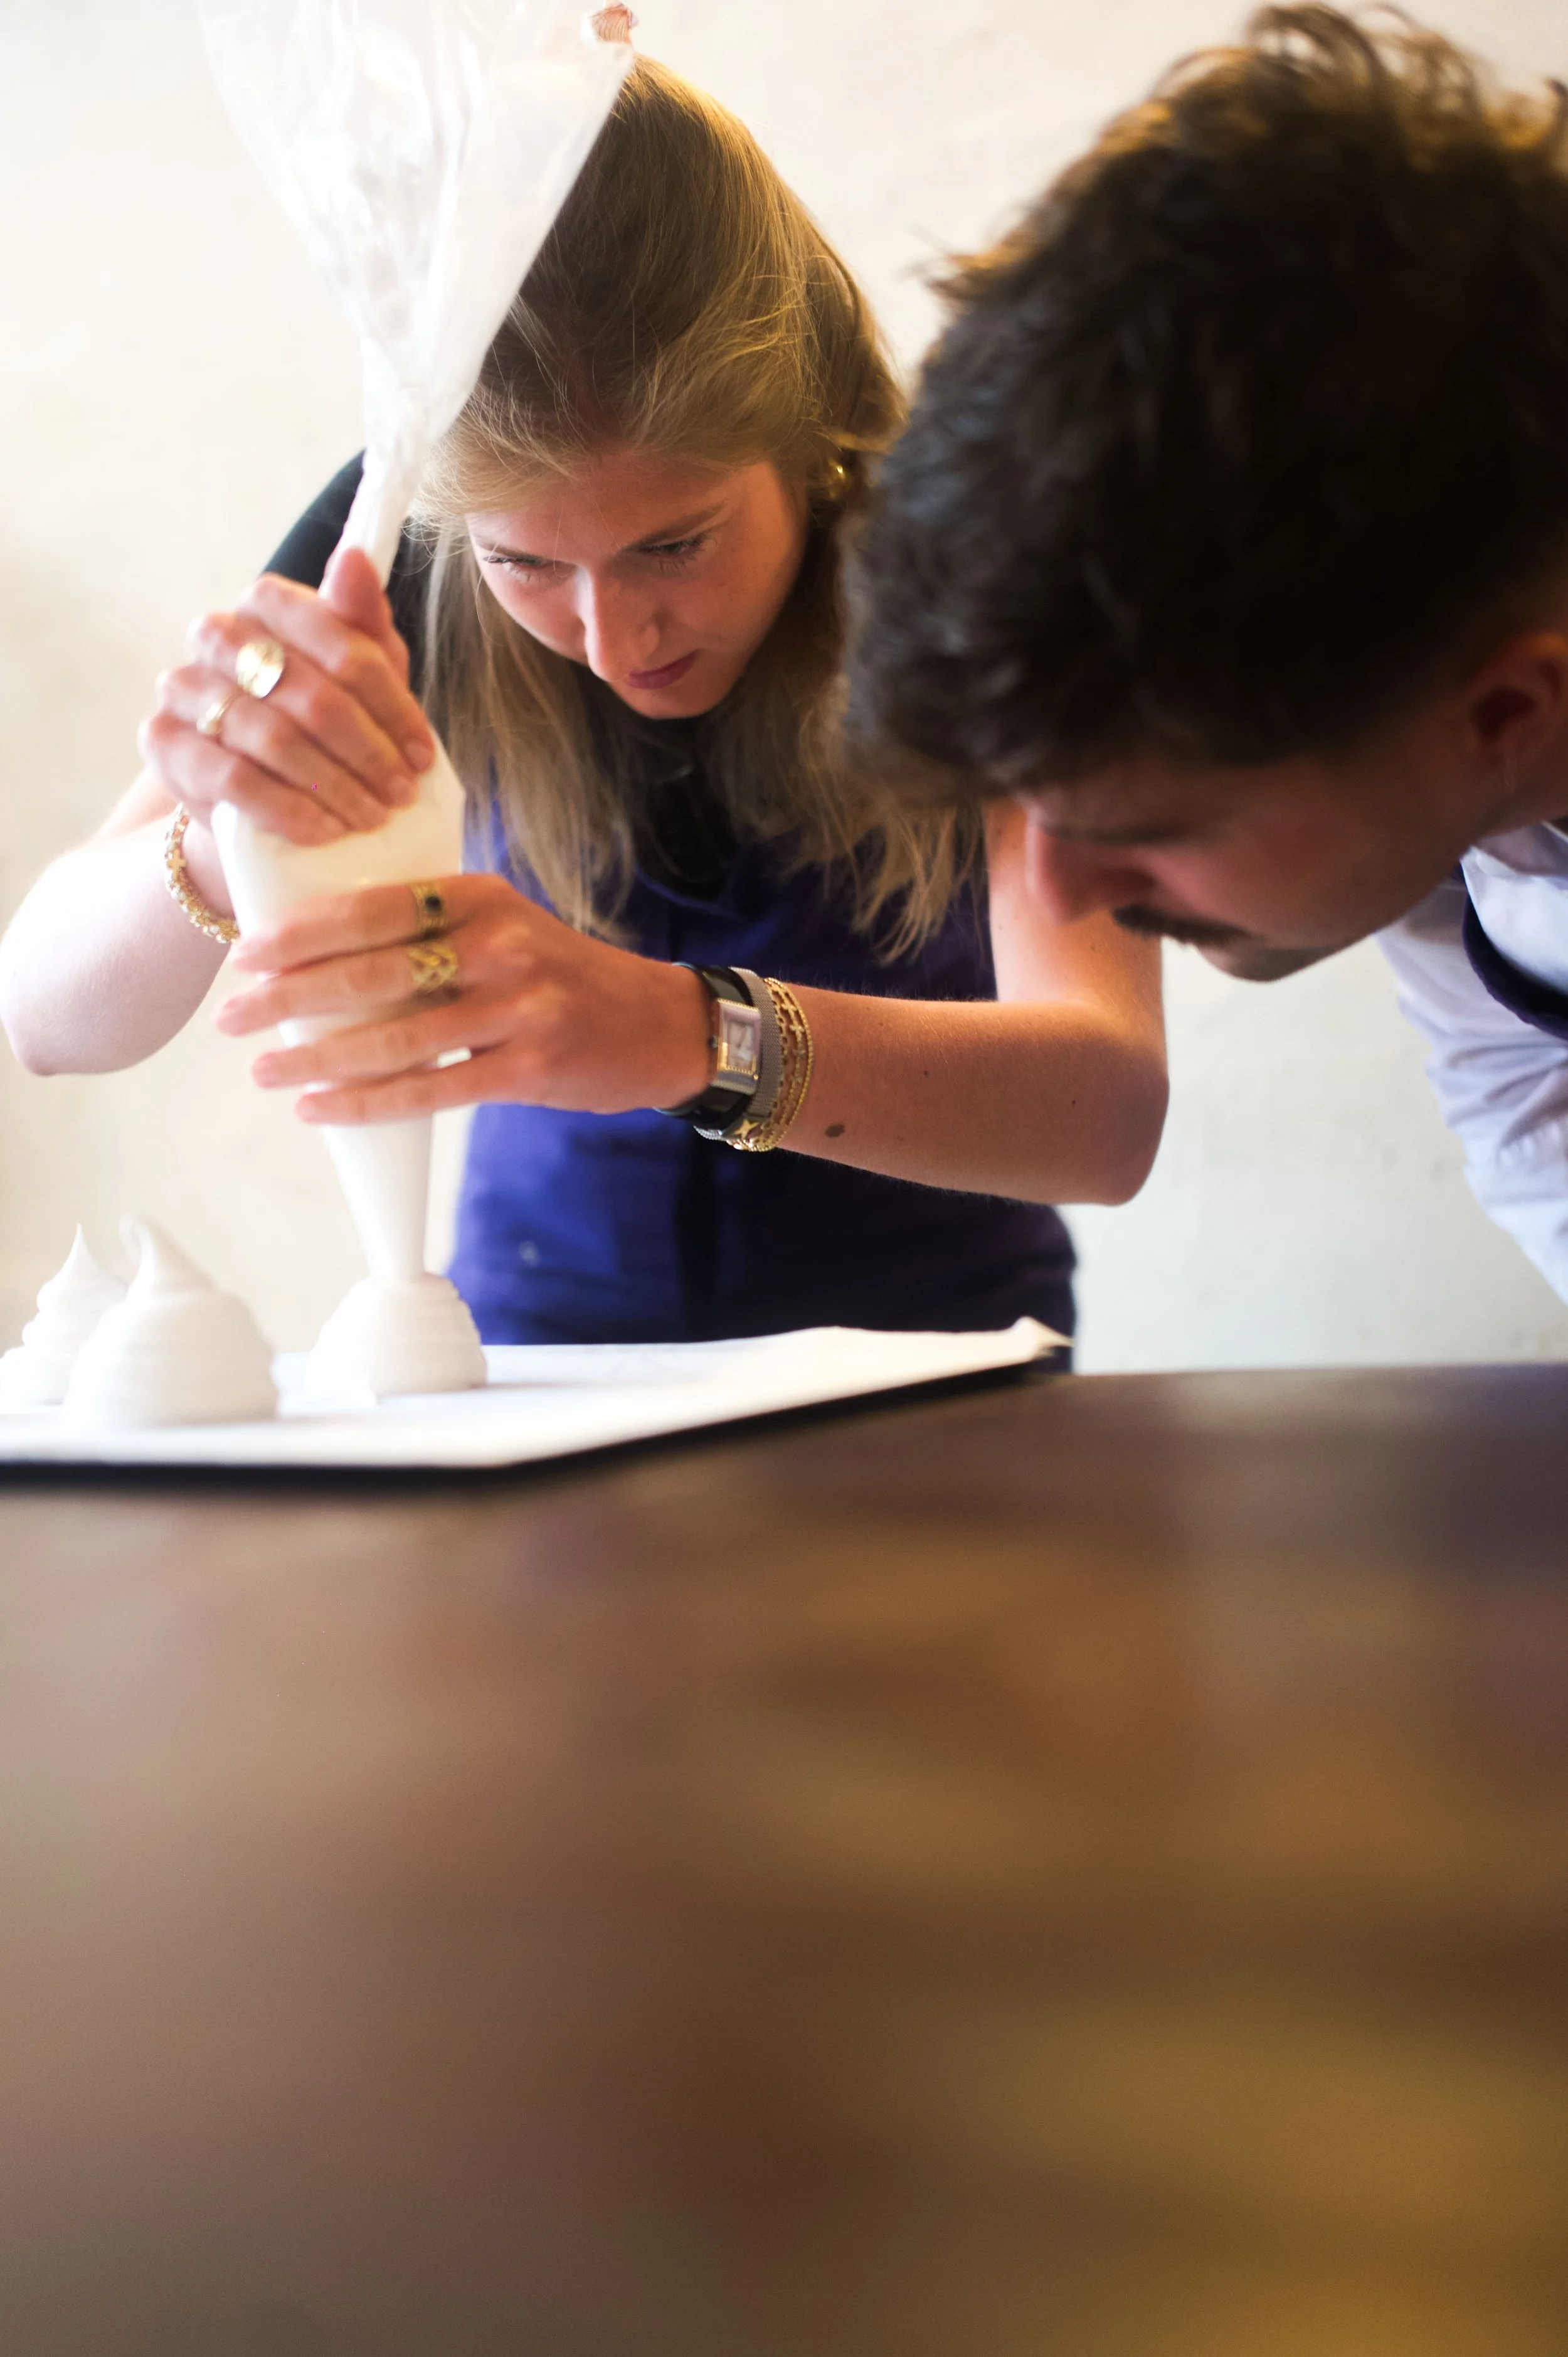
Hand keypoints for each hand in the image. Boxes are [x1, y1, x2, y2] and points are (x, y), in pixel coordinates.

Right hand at [138, 549, 436, 847]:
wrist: (257, 791)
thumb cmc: (320, 723)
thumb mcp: (359, 675)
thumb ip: (363, 622)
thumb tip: (354, 556)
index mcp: (268, 604)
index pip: (338, 642)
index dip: (391, 705)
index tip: (423, 755)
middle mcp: (218, 635)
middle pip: (308, 693)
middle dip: (366, 751)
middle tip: (401, 793)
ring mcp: (184, 687)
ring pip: (272, 737)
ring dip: (333, 785)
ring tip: (372, 818)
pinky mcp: (165, 743)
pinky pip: (232, 778)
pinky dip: (287, 808)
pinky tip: (324, 831)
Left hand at [215, 873, 712, 1121]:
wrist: (658, 1023)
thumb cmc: (559, 973)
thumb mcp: (502, 923)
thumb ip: (429, 927)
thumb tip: (321, 952)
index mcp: (480, 896)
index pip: (372, 907)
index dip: (301, 934)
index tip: (245, 955)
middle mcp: (498, 944)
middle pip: (371, 973)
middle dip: (288, 997)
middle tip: (232, 1016)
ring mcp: (517, 1008)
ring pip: (393, 1038)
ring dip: (316, 1057)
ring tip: (263, 1069)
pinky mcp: (529, 1068)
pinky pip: (429, 1089)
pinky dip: (366, 1102)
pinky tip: (319, 1108)